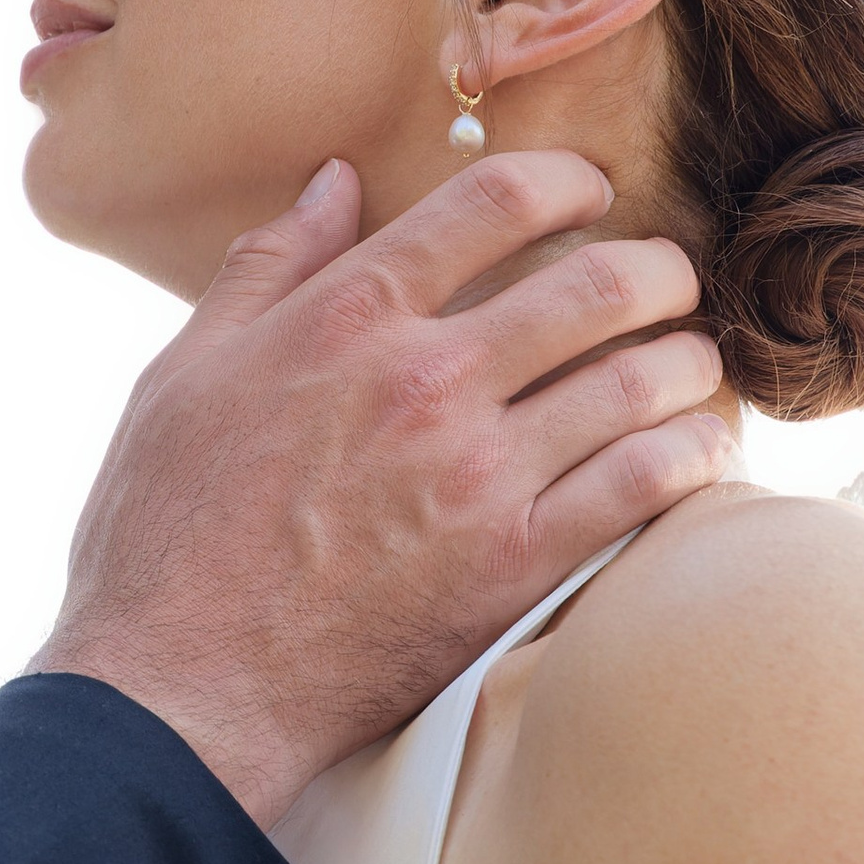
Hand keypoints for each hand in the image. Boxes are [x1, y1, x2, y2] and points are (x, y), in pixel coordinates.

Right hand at [38, 151, 731, 822]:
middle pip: (596, 281)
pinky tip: (699, 450)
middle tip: (667, 279)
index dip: (565, 180)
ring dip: (687, 360)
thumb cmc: (164, 530)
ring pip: (638, 379)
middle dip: (657, 267)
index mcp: (344, 317)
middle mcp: (423, 379)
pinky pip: (645, 485)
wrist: (178, 684)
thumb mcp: (182, 373)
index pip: (493, 201)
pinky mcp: (514, 565)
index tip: (590, 192)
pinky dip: (692, 455)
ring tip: (691, 364)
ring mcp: (476, 474)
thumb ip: (268, 268)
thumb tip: (333, 179)